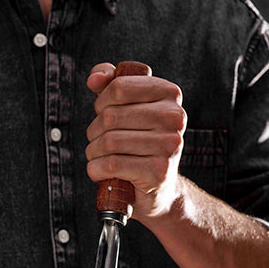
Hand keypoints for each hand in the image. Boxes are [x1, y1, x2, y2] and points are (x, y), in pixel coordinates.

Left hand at [85, 63, 186, 220]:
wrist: (158, 189)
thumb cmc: (139, 144)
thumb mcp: (127, 109)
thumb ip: (111, 85)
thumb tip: (95, 78)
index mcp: (169, 94)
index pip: (120, 87)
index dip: (101, 102)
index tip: (103, 114)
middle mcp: (174, 117)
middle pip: (111, 116)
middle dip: (94, 131)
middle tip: (97, 141)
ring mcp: (169, 146)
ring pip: (109, 141)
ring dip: (93, 152)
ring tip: (98, 157)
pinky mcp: (158, 172)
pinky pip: (112, 165)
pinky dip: (96, 170)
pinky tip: (99, 172)